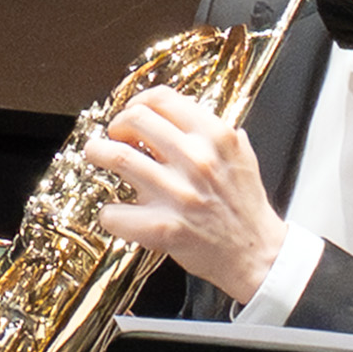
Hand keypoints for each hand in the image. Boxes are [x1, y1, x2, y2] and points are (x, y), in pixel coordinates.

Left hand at [74, 66, 290, 309]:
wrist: (256, 253)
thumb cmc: (245, 207)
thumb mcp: (241, 155)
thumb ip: (214, 131)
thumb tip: (182, 112)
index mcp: (215, 137)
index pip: (163, 98)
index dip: (138, 101)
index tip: (133, 112)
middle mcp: (196, 159)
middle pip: (135, 119)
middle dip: (116, 125)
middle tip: (114, 136)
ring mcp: (178, 193)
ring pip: (117, 157)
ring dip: (98, 153)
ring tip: (96, 155)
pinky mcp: (163, 228)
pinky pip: (115, 213)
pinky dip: (108, 212)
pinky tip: (116, 212)